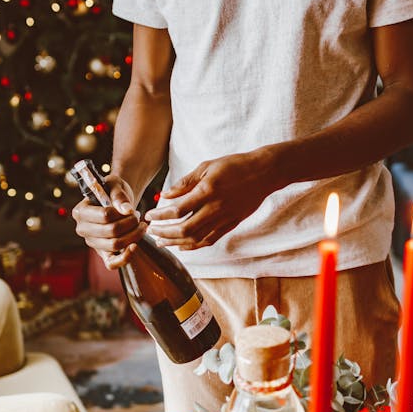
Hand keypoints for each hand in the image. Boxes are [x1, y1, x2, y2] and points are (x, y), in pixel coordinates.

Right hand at [71, 176, 146, 267]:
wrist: (116, 201)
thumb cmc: (113, 191)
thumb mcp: (116, 185)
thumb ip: (119, 196)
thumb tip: (127, 210)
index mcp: (80, 212)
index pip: (105, 216)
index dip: (122, 213)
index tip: (131, 209)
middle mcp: (83, 229)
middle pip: (111, 231)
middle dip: (131, 223)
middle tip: (138, 216)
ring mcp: (92, 243)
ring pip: (115, 245)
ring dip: (133, 235)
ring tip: (141, 226)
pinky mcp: (102, 253)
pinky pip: (111, 263)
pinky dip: (125, 257)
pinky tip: (135, 246)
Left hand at [144, 151, 272, 249]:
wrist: (263, 173)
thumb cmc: (234, 165)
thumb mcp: (207, 166)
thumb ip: (185, 183)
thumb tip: (166, 195)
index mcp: (207, 192)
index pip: (178, 210)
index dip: (160, 216)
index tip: (149, 216)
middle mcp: (215, 209)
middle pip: (185, 230)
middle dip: (164, 233)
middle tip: (151, 232)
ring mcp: (224, 219)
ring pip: (196, 239)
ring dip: (176, 243)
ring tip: (162, 242)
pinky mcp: (231, 224)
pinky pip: (210, 240)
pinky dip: (194, 246)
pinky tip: (183, 246)